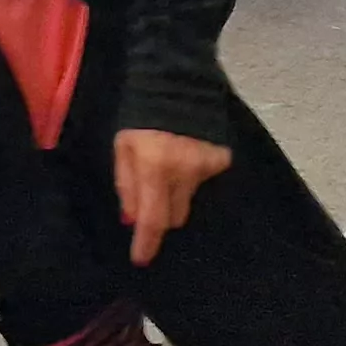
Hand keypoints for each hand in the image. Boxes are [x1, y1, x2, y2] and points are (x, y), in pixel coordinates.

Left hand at [112, 127, 234, 266]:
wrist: (177, 85)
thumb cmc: (139, 117)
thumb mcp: (123, 149)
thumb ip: (127, 186)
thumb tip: (131, 221)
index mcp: (155, 168)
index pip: (153, 219)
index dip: (147, 243)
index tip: (141, 260)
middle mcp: (185, 173)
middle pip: (174, 216)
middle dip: (160, 217)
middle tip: (150, 205)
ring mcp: (207, 168)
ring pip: (190, 200)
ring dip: (175, 195)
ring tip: (166, 171)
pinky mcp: (222, 161)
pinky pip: (204, 183)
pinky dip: (192, 177)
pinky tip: (186, 158)